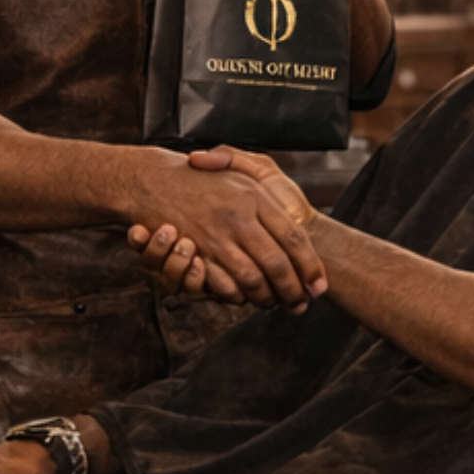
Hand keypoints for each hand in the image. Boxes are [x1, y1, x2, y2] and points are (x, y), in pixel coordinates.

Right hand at [133, 155, 326, 308]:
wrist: (154, 179)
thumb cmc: (205, 176)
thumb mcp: (242, 169)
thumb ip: (270, 191)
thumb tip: (299, 224)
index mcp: (254, 197)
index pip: (293, 237)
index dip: (309, 265)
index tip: (319, 285)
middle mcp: (237, 217)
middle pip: (276, 264)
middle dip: (292, 290)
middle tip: (301, 304)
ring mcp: (215, 237)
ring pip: (252, 279)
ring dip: (266, 298)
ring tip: (276, 304)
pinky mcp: (195, 254)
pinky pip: (222, 285)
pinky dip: (237, 297)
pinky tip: (245, 298)